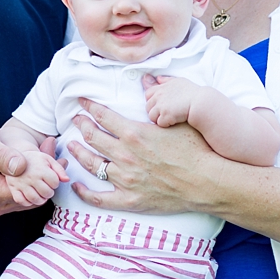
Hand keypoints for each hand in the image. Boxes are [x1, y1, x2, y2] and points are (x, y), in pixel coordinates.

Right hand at [0, 118, 47, 219]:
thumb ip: (2, 155)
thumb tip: (22, 166)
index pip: (28, 191)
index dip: (43, 175)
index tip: (52, 155)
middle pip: (32, 197)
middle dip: (45, 177)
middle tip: (53, 150)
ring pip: (30, 198)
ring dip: (40, 179)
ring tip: (48, 156)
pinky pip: (22, 196)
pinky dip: (31, 182)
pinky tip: (36, 164)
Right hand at [5, 136, 61, 207]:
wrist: (13, 155)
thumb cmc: (33, 159)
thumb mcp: (47, 158)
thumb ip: (59, 168)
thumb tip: (66, 180)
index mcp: (40, 168)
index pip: (55, 183)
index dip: (55, 182)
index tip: (50, 178)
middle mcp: (30, 176)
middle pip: (47, 192)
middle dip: (49, 191)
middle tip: (45, 186)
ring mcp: (20, 183)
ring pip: (36, 199)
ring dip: (41, 198)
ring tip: (40, 193)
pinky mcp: (12, 188)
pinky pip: (22, 201)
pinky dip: (28, 201)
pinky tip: (30, 196)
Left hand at [64, 96, 217, 213]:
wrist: (207, 182)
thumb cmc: (196, 150)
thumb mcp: (177, 120)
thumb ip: (157, 100)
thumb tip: (146, 78)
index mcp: (134, 134)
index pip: (103, 116)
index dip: (89, 106)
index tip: (81, 102)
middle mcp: (125, 155)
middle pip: (93, 138)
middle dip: (81, 126)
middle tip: (75, 120)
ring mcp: (126, 180)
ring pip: (92, 164)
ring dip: (79, 153)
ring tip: (71, 146)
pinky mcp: (130, 200)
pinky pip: (99, 198)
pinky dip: (85, 192)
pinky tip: (77, 186)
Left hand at [141, 72, 192, 129]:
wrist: (200, 102)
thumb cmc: (192, 92)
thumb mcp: (179, 81)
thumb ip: (166, 80)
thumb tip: (158, 78)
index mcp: (161, 88)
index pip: (147, 94)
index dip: (152, 101)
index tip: (160, 104)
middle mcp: (159, 96)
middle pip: (148, 107)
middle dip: (155, 111)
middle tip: (166, 113)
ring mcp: (161, 106)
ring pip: (152, 116)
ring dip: (159, 119)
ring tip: (169, 118)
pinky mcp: (166, 116)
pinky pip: (160, 123)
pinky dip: (165, 124)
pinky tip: (173, 122)